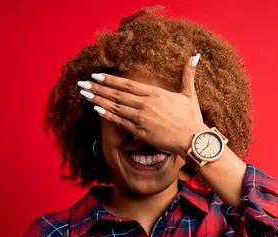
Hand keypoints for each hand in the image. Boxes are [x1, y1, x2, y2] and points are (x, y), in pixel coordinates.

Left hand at [77, 54, 209, 157]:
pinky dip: (108, 115)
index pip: (127, 84)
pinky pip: (120, 122)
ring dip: (98, 100)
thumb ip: (188, 74)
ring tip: (85, 94)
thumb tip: (195, 56)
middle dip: (98, 88)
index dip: (110, 80)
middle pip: (117, 94)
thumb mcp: (190, 94)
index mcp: (155, 93)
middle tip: (82, 83)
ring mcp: (141, 118)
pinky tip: (96, 110)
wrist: (192, 139)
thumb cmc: (191, 118)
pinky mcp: (140, 131)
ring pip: (115, 106)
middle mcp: (145, 104)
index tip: (97, 75)